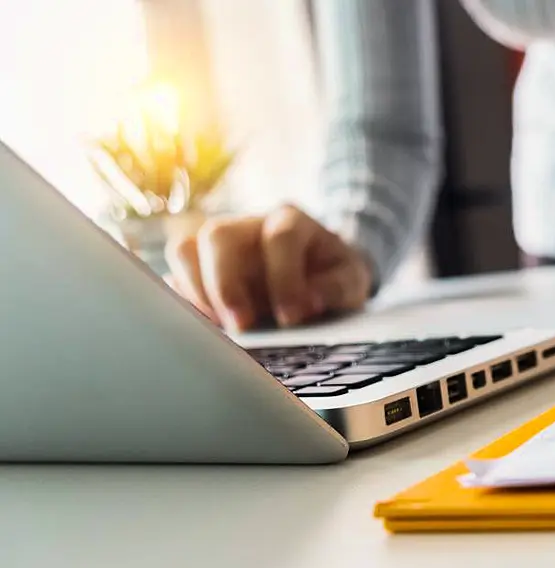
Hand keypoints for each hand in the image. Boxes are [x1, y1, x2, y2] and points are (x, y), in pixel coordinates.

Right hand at [165, 205, 371, 330]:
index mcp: (291, 220)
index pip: (280, 236)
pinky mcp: (199, 269)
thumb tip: (309, 301)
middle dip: (226, 285)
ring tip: (221, 329)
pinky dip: (184, 304)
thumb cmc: (333, 277)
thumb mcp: (351, 281)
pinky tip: (206, 329)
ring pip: (185, 250)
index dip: (285, 277)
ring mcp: (219, 245)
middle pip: (218, 235)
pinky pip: (174, 279)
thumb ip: (337, 288)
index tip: (294, 316)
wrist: (319, 274)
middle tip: (243, 326)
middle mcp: (248, 225)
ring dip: (198, 294)